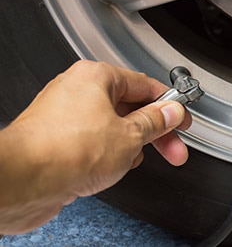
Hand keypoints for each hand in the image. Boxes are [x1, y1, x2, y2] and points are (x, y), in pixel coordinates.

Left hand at [0, 60, 191, 233]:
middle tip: (173, 147)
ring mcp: (67, 116)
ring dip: (131, 145)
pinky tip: (113, 168)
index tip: (181, 118)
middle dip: (155, 132)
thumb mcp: (130, 136)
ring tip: (134, 159)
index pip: (144, 85)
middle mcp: (79, 91)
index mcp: (96, 77)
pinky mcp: (59, 140)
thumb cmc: (64, 150)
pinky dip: (110, 154)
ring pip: (114, 127)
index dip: (169, 104)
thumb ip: (155, 122)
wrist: (23, 181)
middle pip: (131, 108)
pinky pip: (96, 142)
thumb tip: (170, 112)